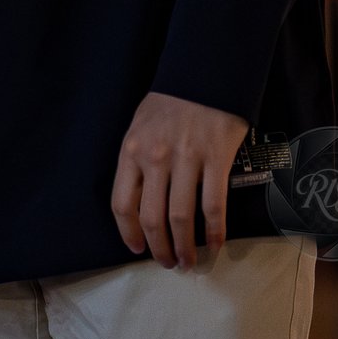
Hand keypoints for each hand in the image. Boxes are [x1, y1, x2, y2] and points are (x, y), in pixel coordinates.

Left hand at [110, 91, 246, 269]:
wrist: (203, 74)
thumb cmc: (169, 104)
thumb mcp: (139, 127)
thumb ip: (137, 162)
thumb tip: (141, 202)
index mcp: (131, 150)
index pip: (122, 203)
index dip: (128, 233)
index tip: (137, 249)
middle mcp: (154, 158)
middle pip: (152, 217)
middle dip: (158, 248)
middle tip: (167, 264)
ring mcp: (185, 159)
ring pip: (181, 217)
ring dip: (185, 246)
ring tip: (189, 262)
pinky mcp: (215, 159)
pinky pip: (213, 205)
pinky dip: (215, 231)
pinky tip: (215, 244)